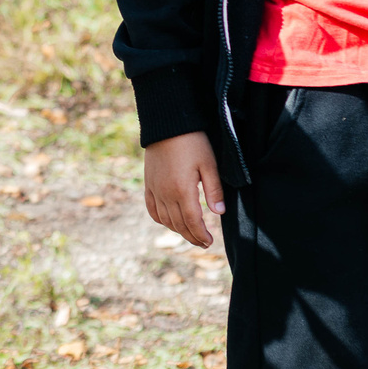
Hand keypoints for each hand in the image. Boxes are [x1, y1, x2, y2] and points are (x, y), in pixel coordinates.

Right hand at [143, 130, 223, 249]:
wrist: (166, 125)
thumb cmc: (192, 142)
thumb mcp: (209, 164)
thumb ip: (214, 190)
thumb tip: (219, 212)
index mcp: (182, 190)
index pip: (193, 222)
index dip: (201, 235)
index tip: (209, 241)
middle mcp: (166, 194)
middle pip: (179, 224)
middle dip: (191, 237)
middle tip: (203, 243)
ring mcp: (155, 190)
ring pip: (165, 220)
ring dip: (178, 231)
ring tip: (190, 234)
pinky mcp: (148, 184)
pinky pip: (152, 209)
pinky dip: (160, 220)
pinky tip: (169, 222)